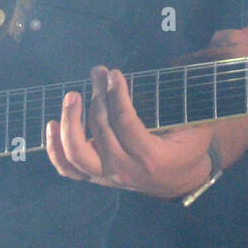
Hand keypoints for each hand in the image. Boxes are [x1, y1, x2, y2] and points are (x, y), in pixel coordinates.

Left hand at [45, 65, 214, 198]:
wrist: (180, 180)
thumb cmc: (188, 147)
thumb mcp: (196, 125)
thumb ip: (185, 101)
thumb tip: (190, 67)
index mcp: (151, 157)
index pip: (125, 124)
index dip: (117, 96)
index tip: (114, 74)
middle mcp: (125, 170)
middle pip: (101, 131)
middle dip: (98, 96)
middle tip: (98, 73)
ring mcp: (106, 177)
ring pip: (76, 153)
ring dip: (70, 122)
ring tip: (72, 96)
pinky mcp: (95, 177)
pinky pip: (67, 168)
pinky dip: (54, 148)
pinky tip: (51, 124)